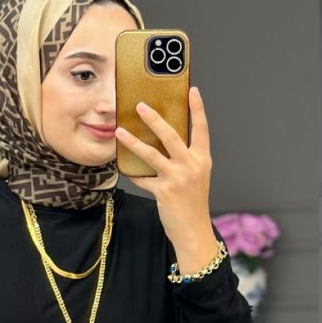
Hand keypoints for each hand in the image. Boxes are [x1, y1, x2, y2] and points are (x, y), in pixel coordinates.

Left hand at [114, 87, 215, 259]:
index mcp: (202, 160)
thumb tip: (163, 141)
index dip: (197, 110)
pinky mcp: (163, 191)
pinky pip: (143, 178)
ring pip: (151, 154)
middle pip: (171, 136)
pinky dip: (133, 174)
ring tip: (120, 131)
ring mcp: (177, 179)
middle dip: (154, 119)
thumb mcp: (196, 177)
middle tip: (140, 106)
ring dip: (133, 141)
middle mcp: (191, 167)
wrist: (194, 231)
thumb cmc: (193, 204)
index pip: (201, 130)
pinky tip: (124, 168)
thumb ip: (185, 159)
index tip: (192, 91)